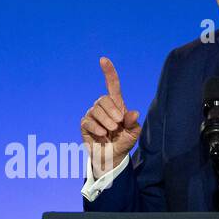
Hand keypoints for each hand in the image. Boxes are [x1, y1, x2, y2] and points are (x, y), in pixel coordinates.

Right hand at [80, 57, 140, 175]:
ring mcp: (93, 116)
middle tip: (118, 124)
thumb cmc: (124, 143)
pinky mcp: (85, 125)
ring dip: (105, 120)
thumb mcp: (133, 134)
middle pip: (103, 99)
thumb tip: (134, 112)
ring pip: (95, 109)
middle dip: (112, 111)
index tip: (103, 60)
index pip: (112, 85)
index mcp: (116, 105)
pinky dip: (96, 127)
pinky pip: (88, 121)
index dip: (108, 72)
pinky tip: (102, 134)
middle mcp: (103, 108)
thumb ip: (133, 123)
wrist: (112, 158)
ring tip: (111, 131)